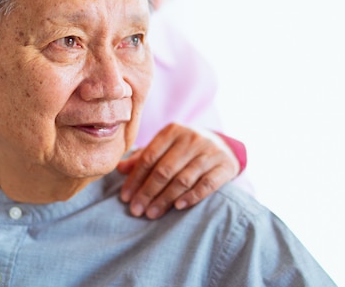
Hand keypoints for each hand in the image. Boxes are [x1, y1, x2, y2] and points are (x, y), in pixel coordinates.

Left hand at [117, 123, 239, 218]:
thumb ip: (144, 157)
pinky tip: (178, 207)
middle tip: (136, 210)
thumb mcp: (166, 147)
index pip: (149, 157)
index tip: (125, 197)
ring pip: (183, 179)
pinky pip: (207, 184)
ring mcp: (210, 152)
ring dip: (165, 199)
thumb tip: (119, 169)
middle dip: (147, 192)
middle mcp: (192, 138)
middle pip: (165, 169)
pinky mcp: (225, 166)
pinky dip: (192, 196)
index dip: (135, 178)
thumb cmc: (186, 149)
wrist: (224, 146)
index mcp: (173, 131)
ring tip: (152, 214)